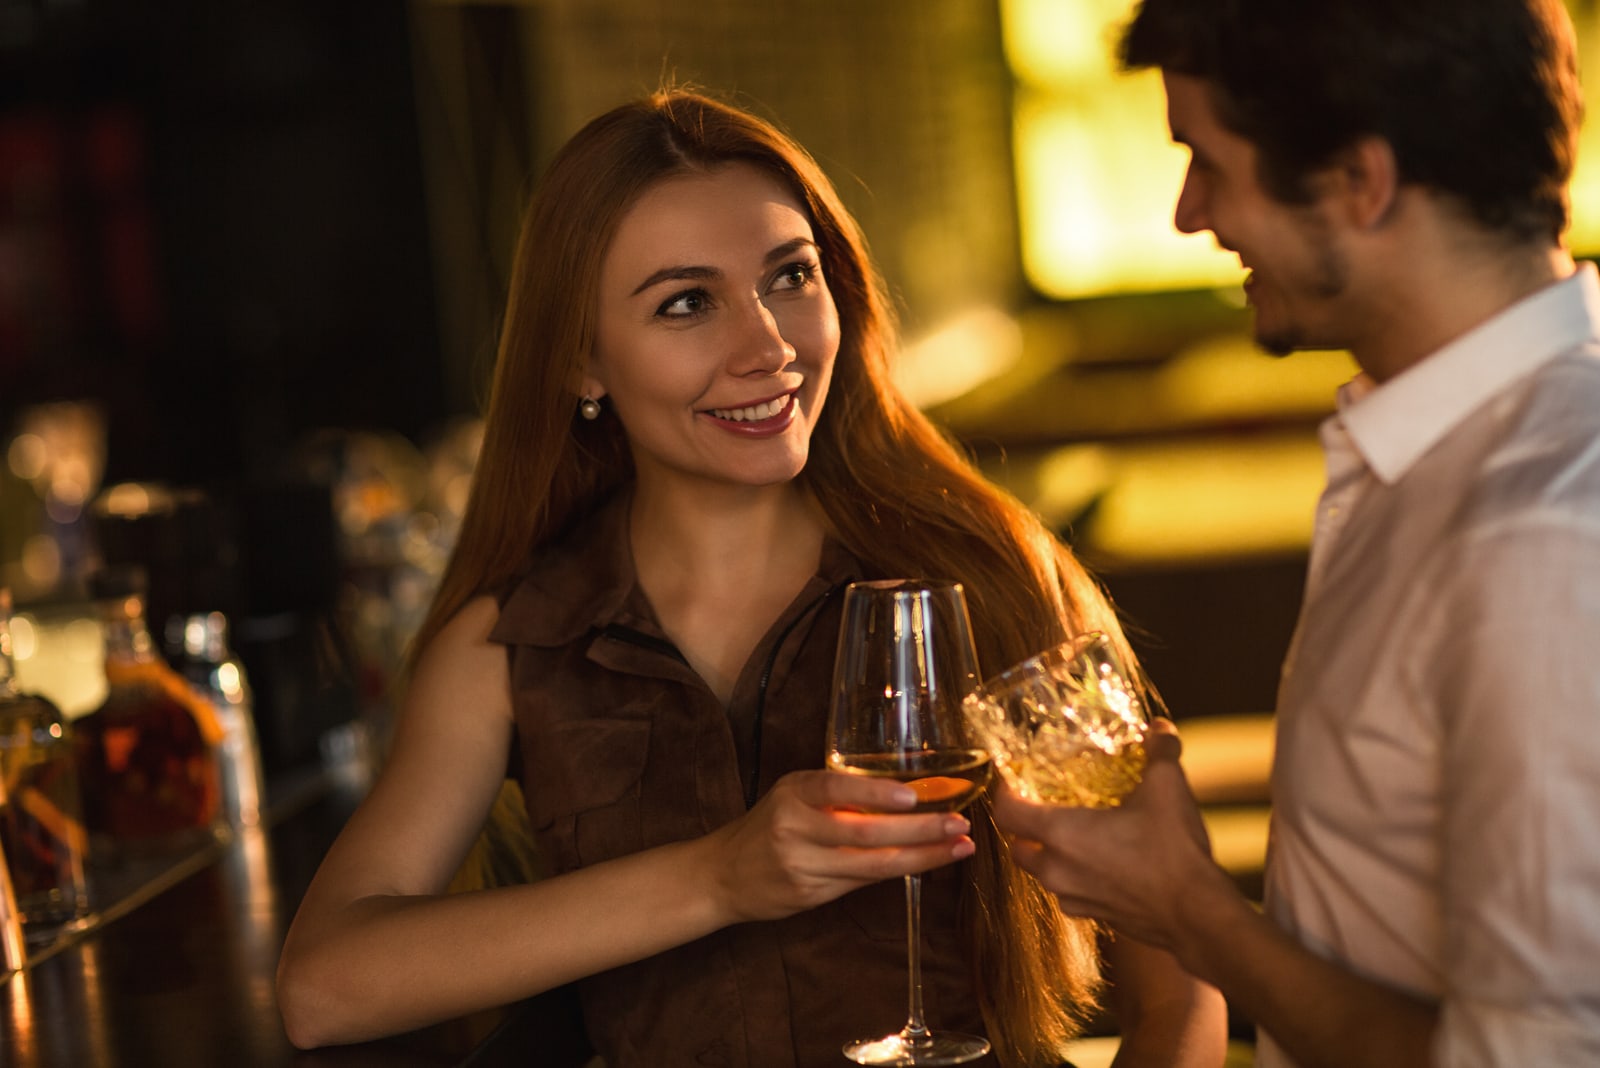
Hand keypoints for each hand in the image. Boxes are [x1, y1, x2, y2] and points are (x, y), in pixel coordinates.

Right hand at [707, 769, 975, 922]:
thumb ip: (837, 796)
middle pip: (864, 831)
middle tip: (958, 823)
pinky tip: (927, 862)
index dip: (874, 794)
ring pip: (871, 864)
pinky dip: (898, 870)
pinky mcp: (809, 894)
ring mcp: (802, 864)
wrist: (723, 874)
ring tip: (959, 845)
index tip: (913, 797)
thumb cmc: (769, 826)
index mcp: (793, 793)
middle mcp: (794, 827)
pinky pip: (861, 882)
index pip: (834, 787)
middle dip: (918, 829)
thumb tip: (905, 793)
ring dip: (921, 855)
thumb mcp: (793, 797)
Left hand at [990, 718, 1226, 952]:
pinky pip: (1071, 895)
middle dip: (1024, 829)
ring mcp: (1075, 898)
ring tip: (1074, 836)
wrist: (1197, 914)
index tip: (1012, 781)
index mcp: (1061, 834)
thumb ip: (1159, 751)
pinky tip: (1102, 866)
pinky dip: (1076, 879)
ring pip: (1043, 875)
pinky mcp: (1096, 918)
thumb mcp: (1167, 786)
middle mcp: (1057, 870)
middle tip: (1042, 808)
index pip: (1006, 813)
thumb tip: (1159, 728)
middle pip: (1018, 848)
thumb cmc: (1173, 850)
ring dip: (1049, 856)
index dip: (1003, 793)